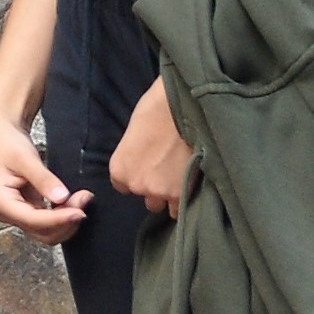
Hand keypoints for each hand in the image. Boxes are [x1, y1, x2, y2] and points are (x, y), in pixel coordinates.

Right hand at [0, 117, 87, 242]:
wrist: (1, 134)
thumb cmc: (7, 143)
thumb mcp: (25, 158)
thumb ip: (43, 179)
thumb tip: (62, 197)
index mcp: (1, 203)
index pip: (34, 220)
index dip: (58, 219)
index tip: (80, 211)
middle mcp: (7, 213)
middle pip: (42, 233)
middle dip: (65, 221)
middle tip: (84, 199)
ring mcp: (18, 213)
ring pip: (48, 231)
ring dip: (67, 220)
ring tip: (82, 198)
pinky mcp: (29, 209)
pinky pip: (49, 221)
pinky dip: (64, 215)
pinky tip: (75, 201)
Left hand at [108, 80, 193, 218]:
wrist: (184, 106)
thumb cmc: (157, 108)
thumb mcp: (135, 132)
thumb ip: (135, 154)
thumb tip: (144, 157)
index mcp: (119, 169)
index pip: (124, 187)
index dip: (139, 177)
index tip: (150, 169)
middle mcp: (136, 184)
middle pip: (147, 198)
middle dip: (157, 188)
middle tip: (170, 172)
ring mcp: (159, 191)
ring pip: (165, 206)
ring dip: (173, 195)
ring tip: (184, 178)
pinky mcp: (182, 193)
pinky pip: (183, 208)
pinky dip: (188, 198)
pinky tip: (194, 184)